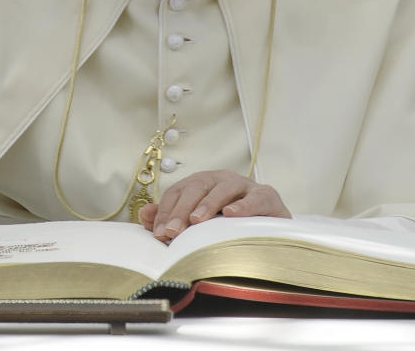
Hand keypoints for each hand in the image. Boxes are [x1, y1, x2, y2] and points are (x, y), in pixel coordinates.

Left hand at [138, 170, 289, 240]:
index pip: (179, 191)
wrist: (270, 227)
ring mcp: (246, 186)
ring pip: (224, 187)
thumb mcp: (199, 222)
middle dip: (182, 209)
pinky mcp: (267, 196)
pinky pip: (255, 197)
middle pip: (198, 186)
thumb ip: (171, 218)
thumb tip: (144, 214)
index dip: (167, 211)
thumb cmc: (229, 225)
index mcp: (203, 184)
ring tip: (196, 220)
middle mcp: (222, 180)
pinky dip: (243, 205)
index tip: (159, 234)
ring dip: (208, 203)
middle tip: (172, 232)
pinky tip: (231, 214)